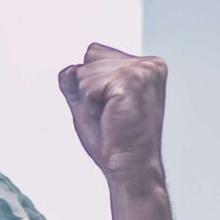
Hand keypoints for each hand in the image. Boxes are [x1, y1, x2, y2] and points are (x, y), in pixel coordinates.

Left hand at [58, 43, 167, 187]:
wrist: (130, 168)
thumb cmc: (117, 141)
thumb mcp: (89, 104)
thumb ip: (76, 82)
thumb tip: (69, 69)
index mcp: (146, 66)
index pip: (95, 52)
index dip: (91, 83)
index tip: (111, 107)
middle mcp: (149, 64)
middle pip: (89, 57)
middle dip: (89, 90)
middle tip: (110, 115)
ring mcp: (142, 71)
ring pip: (85, 71)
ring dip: (89, 99)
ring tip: (111, 118)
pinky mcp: (131, 81)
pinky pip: (86, 84)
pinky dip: (89, 105)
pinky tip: (110, 118)